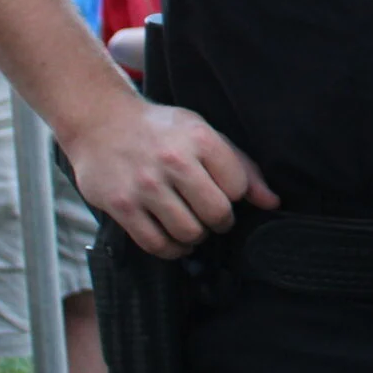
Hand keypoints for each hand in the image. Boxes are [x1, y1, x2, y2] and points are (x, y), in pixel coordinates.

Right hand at [66, 97, 279, 257]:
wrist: (101, 123)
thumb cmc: (161, 131)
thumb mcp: (204, 134)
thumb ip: (241, 166)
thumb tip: (271, 202)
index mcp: (200, 138)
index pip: (238, 187)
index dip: (234, 196)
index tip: (223, 193)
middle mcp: (173, 161)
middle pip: (216, 213)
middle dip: (219, 222)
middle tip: (211, 217)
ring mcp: (145, 185)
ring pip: (187, 232)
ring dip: (194, 237)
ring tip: (191, 226)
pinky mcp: (122, 205)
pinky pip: (155, 243)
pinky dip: (171, 250)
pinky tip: (173, 240)